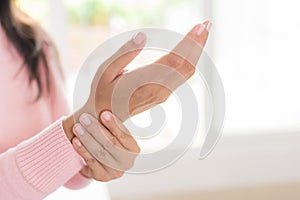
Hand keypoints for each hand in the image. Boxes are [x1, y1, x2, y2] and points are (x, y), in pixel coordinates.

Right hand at [63, 21, 210, 139]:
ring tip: (202, 33)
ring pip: (187, 72)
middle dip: (199, 43)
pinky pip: (181, 77)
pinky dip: (190, 61)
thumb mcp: (106, 71)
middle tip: (208, 24)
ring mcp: (163, 94)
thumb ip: (125, 53)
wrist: (105, 119)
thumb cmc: (102, 92)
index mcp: (144, 81)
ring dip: (197, 52)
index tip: (200, 27)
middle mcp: (159, 89)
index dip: (189, 43)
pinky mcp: (163, 95)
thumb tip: (143, 36)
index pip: (174, 59)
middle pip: (187, 65)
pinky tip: (192, 49)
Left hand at [71, 112, 139, 180]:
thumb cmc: (108, 140)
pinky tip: (76, 140)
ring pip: (99, 153)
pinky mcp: (101, 176)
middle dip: (96, 130)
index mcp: (134, 149)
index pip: (124, 136)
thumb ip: (113, 124)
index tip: (103, 113)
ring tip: (78, 127)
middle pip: (110, 144)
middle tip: (85, 118)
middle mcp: (127, 162)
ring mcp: (114, 172)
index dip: (114, 125)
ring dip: (87, 139)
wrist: (100, 162)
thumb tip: (107, 99)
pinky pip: (91, 161)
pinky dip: (82, 150)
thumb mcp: (115, 134)